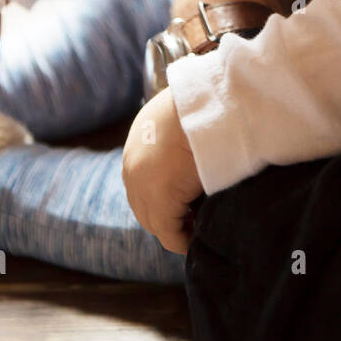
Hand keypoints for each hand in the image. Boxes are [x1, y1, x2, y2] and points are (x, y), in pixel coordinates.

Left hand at [122, 89, 202, 253]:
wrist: (208, 100)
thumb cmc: (207, 101)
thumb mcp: (185, 114)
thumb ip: (181, 132)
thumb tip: (198, 141)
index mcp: (138, 140)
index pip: (145, 178)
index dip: (166, 193)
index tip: (188, 200)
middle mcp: (132, 166)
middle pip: (144, 205)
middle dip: (168, 214)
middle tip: (195, 219)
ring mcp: (143, 186)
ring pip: (156, 221)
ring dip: (176, 226)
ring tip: (201, 227)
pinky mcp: (161, 201)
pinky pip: (171, 235)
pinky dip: (184, 240)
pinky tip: (201, 238)